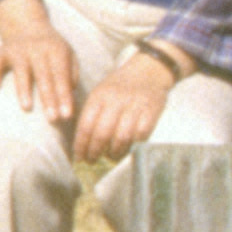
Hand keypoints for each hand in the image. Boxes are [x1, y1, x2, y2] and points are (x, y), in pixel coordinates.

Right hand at [0, 0, 77, 127]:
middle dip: (48, 99)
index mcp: (56, 50)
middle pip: (44, 77)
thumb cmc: (51, 46)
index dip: (64, 96)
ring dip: (24, 90)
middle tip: (53, 118)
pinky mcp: (1, 52)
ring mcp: (18, 50)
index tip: (67, 115)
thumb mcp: (68, 53)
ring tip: (27, 108)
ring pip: (21, 72)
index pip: (62, 76)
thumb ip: (72, 72)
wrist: (27, 24)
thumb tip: (71, 93)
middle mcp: (37, 49)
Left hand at [72, 49, 178, 164]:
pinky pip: (142, 134)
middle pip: (102, 133)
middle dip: (95, 151)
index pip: (85, 125)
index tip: (79, 158)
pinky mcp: (152, 110)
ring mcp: (135, 105)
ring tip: (111, 157)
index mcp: (99, 96)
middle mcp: (115, 101)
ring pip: (122, 136)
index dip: (81, 145)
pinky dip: (135, 145)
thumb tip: (84, 142)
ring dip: (115, 152)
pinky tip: (130, 148)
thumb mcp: (101, 93)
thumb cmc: (121, 86)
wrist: (149, 70)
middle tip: (93, 161)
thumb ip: (93, 113)